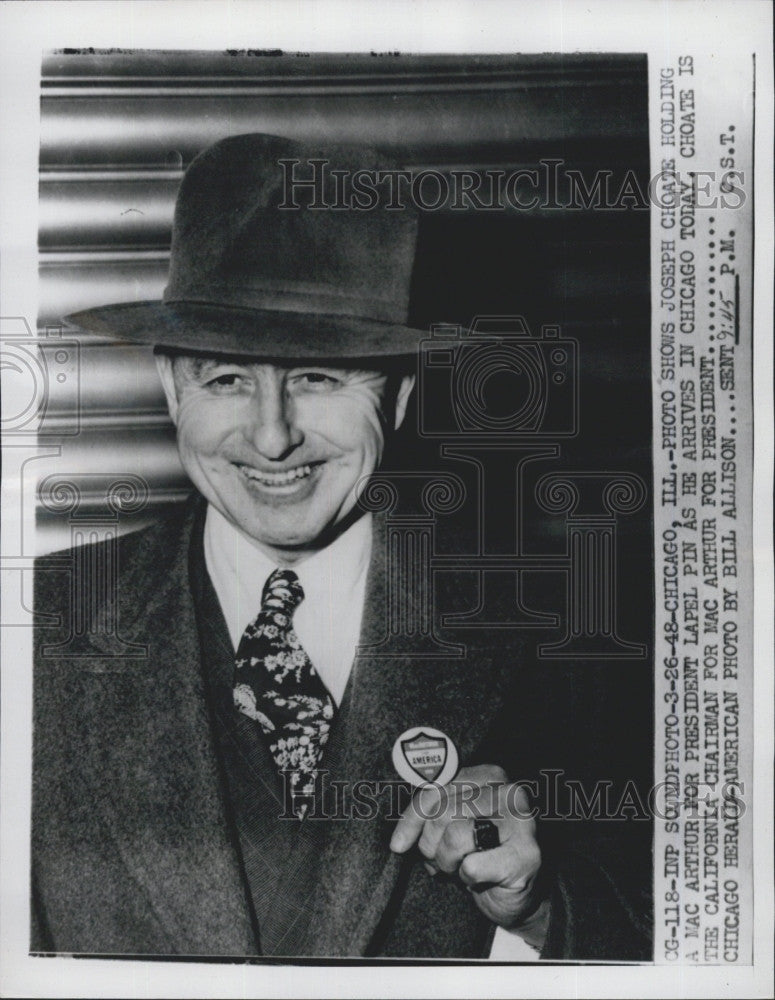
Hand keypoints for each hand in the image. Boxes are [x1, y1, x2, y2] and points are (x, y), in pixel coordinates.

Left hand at [389, 764, 542, 928]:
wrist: (514, 895)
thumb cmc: (479, 854)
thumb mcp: (452, 826)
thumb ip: (430, 816)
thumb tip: (398, 841)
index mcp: (490, 775)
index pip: (437, 787)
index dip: (412, 819)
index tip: (399, 844)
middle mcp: (510, 792)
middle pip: (443, 814)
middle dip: (431, 846)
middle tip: (441, 860)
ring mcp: (522, 822)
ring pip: (455, 838)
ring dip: (449, 863)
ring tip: (460, 867)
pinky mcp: (526, 855)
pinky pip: (472, 867)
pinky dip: (467, 879)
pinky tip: (478, 878)